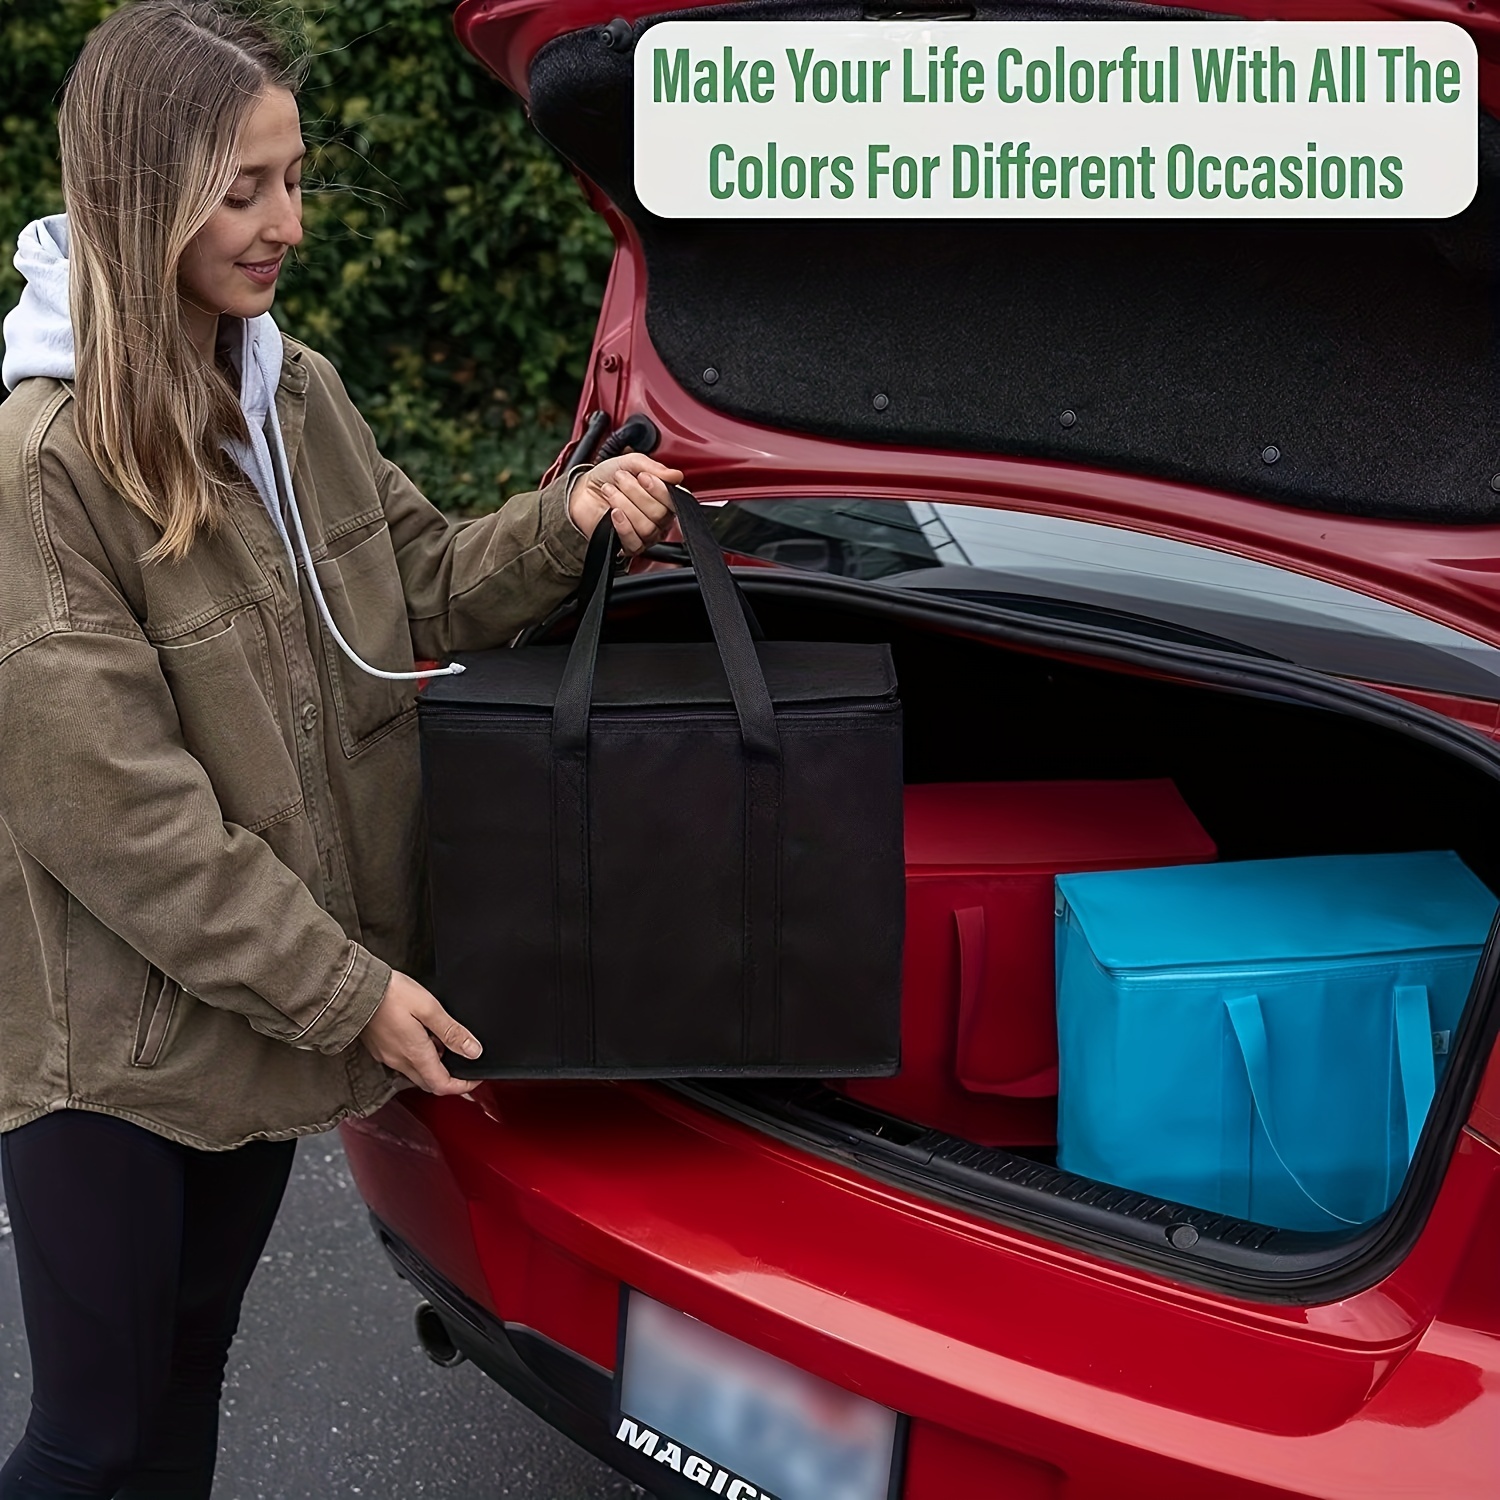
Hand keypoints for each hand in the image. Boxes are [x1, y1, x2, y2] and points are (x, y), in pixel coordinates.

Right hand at [359, 969, 481, 1095]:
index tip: (474, 1079)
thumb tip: (473, 1051)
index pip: (443, 1085)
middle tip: (462, 1059)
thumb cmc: (391, 994)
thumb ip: (452, 1031)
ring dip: (432, 1064)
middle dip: (449, 1077)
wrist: (355, 988)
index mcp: (415, 1054)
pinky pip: (402, 1062)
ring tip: (440, 1038)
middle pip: (430, 1083)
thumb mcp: (429, 1008)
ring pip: (416, 1073)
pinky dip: (417, 1056)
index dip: (463, 1086)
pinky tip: (420, 1035)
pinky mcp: (379, 1049)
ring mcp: (387, 1057)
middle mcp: (400, 1061)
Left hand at [568, 452, 683, 555]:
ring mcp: (645, 535)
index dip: (659, 490)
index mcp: (664, 500)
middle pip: (659, 514)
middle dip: (636, 493)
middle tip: (620, 480)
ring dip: (625, 505)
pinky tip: (614, 513)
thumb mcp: (630, 463)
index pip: (673, 501)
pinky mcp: (629, 546)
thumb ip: (654, 467)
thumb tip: (676, 476)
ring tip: (611, 492)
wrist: (583, 491)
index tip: (642, 476)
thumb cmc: (608, 478)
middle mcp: (658, 520)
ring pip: (646, 527)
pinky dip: (623, 525)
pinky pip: (634, 541)